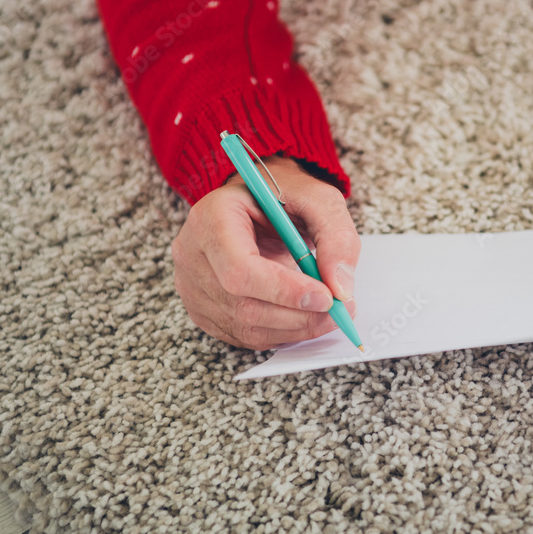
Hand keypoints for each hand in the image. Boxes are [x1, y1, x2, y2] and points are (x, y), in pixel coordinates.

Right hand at [171, 156, 359, 349]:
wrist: (259, 203)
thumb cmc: (284, 197)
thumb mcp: (319, 199)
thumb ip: (336, 237)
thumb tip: (341, 288)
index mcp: (212, 217)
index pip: (239, 268)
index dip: (284, 290)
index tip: (326, 296)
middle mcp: (192, 254)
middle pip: (242, 305)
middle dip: (298, 315)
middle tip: (339, 311)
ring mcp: (191, 285)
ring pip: (245, 327)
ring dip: (295, 328)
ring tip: (327, 314)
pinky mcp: (202, 309)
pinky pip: (243, 336)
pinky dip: (281, 333)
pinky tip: (303, 317)